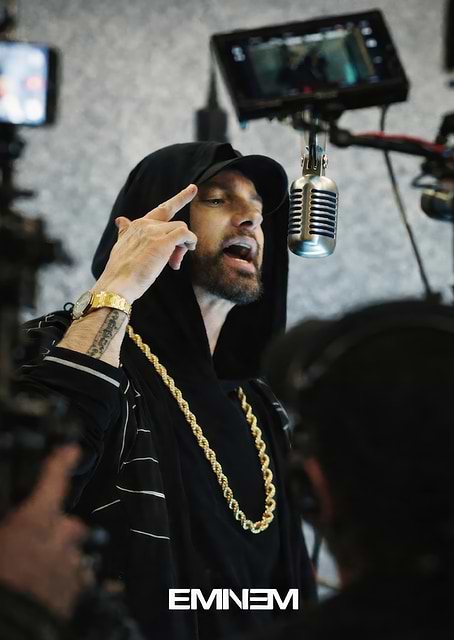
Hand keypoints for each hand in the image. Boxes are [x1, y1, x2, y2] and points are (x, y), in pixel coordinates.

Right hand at [0, 446, 89, 618]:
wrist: (11, 627)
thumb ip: (5, 523)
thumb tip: (8, 523)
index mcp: (33, 523)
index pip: (53, 482)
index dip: (62, 463)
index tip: (71, 450)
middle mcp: (58, 540)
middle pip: (70, 525)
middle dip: (59, 529)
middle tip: (38, 539)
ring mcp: (69, 567)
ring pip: (75, 553)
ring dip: (62, 558)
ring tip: (40, 571)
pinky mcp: (75, 593)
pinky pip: (77, 579)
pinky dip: (66, 581)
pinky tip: (49, 590)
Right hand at [95, 184, 197, 302]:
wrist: (117, 284)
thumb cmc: (120, 272)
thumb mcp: (121, 247)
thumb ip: (125, 232)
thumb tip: (120, 220)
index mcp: (135, 226)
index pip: (159, 210)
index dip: (177, 199)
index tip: (191, 188)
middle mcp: (144, 224)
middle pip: (172, 218)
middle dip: (182, 201)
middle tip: (193, 189)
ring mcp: (153, 231)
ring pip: (180, 228)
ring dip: (183, 246)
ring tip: (174, 263)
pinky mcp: (163, 241)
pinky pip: (185, 234)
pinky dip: (190, 243)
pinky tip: (185, 253)